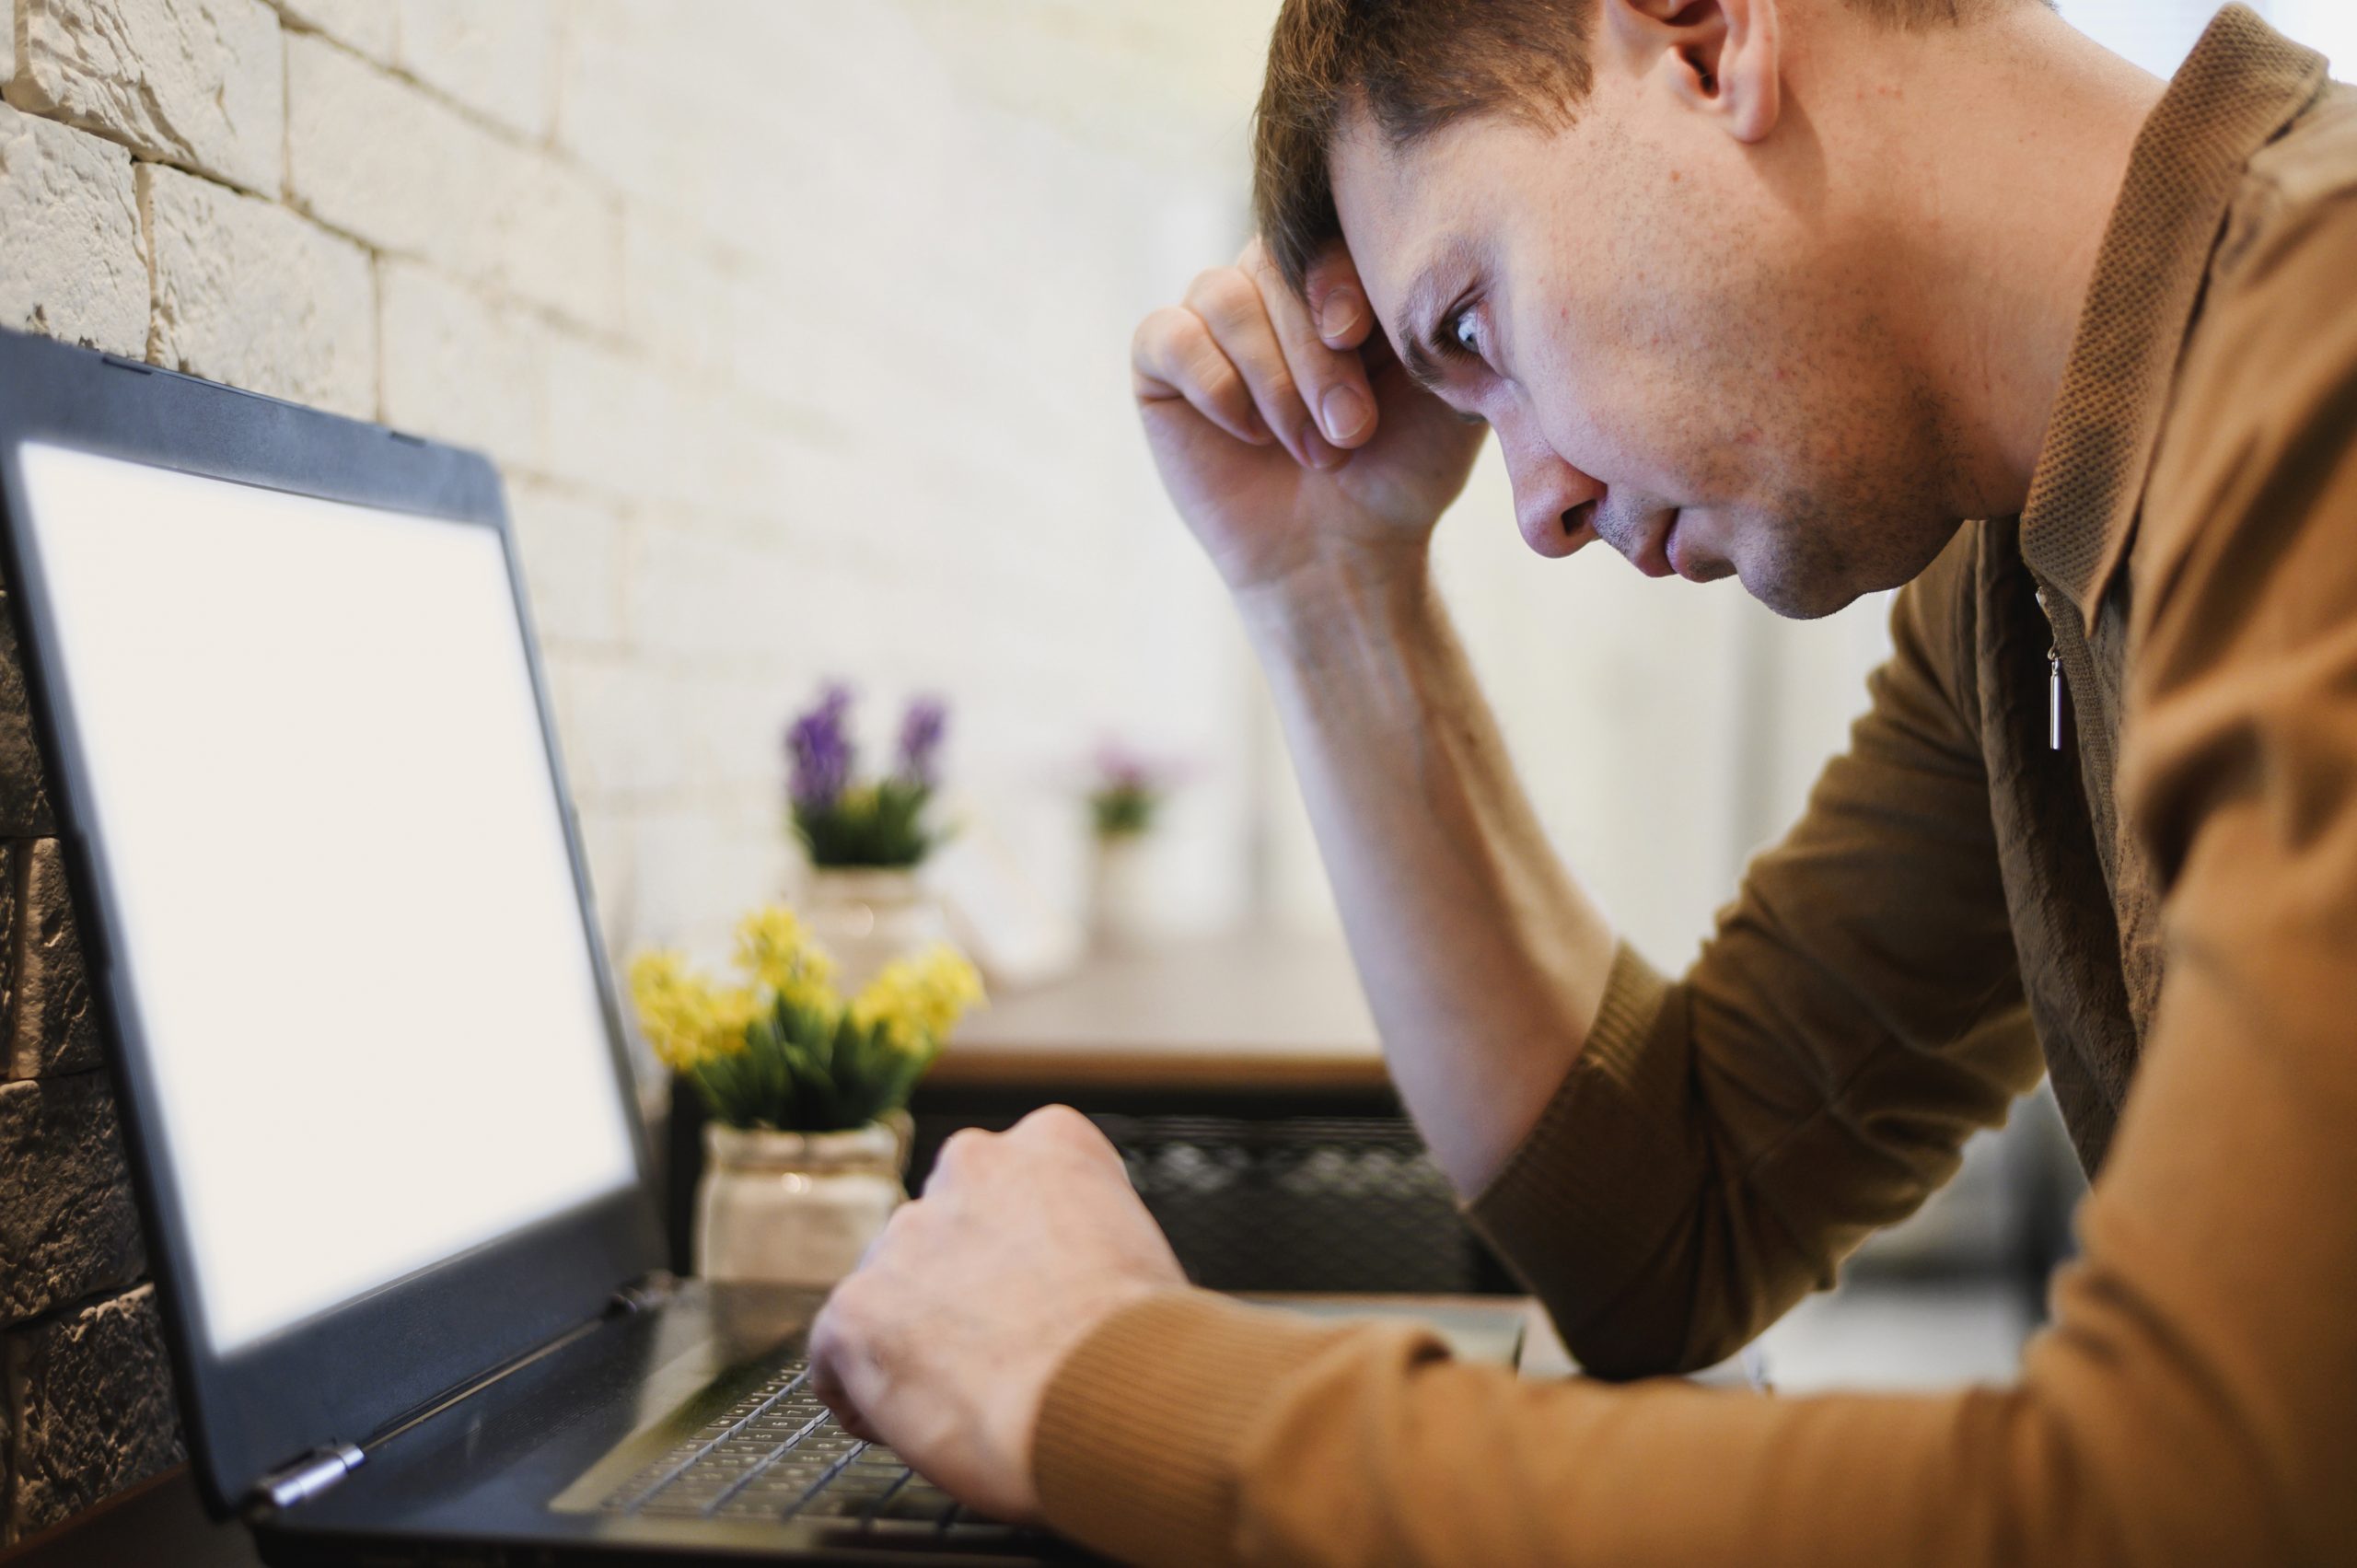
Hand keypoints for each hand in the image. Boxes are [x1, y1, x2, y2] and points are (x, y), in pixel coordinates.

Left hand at [806, 1106, 1186, 1521]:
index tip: (1037, 1295)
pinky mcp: (854, 1309)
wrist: (1112, 1400)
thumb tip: (1065, 1292)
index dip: (1024, 1250)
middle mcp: (970, 1165)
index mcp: (1050, 1142)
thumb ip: (1083, 1246)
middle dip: (960, 1287)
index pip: (1013, 1183)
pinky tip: (916, 1425)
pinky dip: (867, 1395)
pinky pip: (838, 1357)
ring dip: (916, 1338)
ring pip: (893, 1291)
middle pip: (945, 1231)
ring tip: (969, 1400)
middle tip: (1001, 1351)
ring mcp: (904, 1234)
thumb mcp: (1140, 1253)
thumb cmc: (1146, 1348)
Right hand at [1131, 237, 1487, 598]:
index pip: (1327, 223)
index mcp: (1342, 271)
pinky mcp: (1162, 362)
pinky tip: (1249, 434)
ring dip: (1273, 380)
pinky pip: (1168, 336)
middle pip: (1273, 262)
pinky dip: (1215, 385)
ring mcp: (1213, 319)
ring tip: (1315, 450)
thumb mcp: (1450, 390)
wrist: (1343, 554)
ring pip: (1222, 296)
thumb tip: (1458, 260)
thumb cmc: (1402, 472)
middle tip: (1351, 429)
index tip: (1358, 334)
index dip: (1335, 272)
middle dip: (1315, 353)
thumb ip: (1451, 320)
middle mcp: (1274, 280)